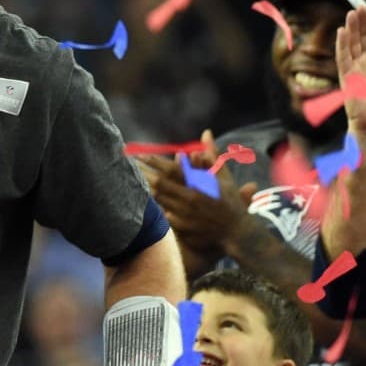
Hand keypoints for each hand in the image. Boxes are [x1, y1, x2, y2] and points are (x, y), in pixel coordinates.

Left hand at [137, 131, 253, 257]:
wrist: (237, 233)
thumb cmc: (230, 202)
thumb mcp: (224, 176)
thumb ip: (212, 155)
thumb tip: (206, 133)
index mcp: (197, 185)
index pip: (170, 170)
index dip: (153, 162)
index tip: (139, 154)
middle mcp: (189, 200)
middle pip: (159, 185)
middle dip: (142, 174)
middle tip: (128, 165)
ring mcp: (184, 215)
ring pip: (158, 200)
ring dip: (145, 189)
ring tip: (132, 179)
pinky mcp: (182, 228)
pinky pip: (163, 215)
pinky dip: (154, 207)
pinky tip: (144, 200)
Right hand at [335, 6, 365, 134]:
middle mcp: (364, 62)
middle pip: (361, 37)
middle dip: (361, 22)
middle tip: (361, 6)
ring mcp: (355, 68)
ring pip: (351, 44)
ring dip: (351, 29)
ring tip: (352, 13)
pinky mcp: (347, 77)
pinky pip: (343, 57)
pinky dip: (342, 44)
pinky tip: (342, 31)